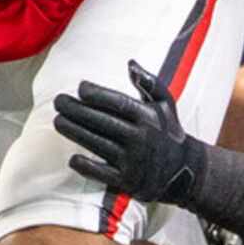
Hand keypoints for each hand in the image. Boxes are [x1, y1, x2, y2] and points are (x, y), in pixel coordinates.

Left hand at [53, 61, 203, 203]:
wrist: (185, 172)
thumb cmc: (169, 133)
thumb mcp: (166, 105)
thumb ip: (150, 83)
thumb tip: (131, 63)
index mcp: (148, 118)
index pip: (118, 103)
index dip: (96, 94)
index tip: (80, 88)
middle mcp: (140, 138)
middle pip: (102, 121)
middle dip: (76, 110)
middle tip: (59, 101)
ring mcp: (133, 161)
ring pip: (97, 144)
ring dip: (74, 132)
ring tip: (58, 121)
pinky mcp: (128, 181)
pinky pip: (102, 173)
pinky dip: (86, 166)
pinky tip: (72, 158)